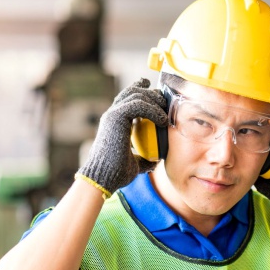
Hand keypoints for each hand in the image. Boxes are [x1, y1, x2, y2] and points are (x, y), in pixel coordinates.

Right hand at [77, 78, 167, 194]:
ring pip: (136, 94)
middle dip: (151, 93)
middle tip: (164, 102)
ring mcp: (112, 115)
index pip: (127, 98)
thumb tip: (155, 161)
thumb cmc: (116, 174)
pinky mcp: (115, 118)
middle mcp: (112, 115)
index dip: (140, 90)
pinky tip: (162, 120)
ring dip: (154, 100)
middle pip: (132, 92)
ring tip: (165, 113)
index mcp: (114, 122)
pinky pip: (137, 105)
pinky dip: (152, 110)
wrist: (103, 178)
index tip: (154, 91)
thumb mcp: (135, 164)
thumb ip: (144, 159)